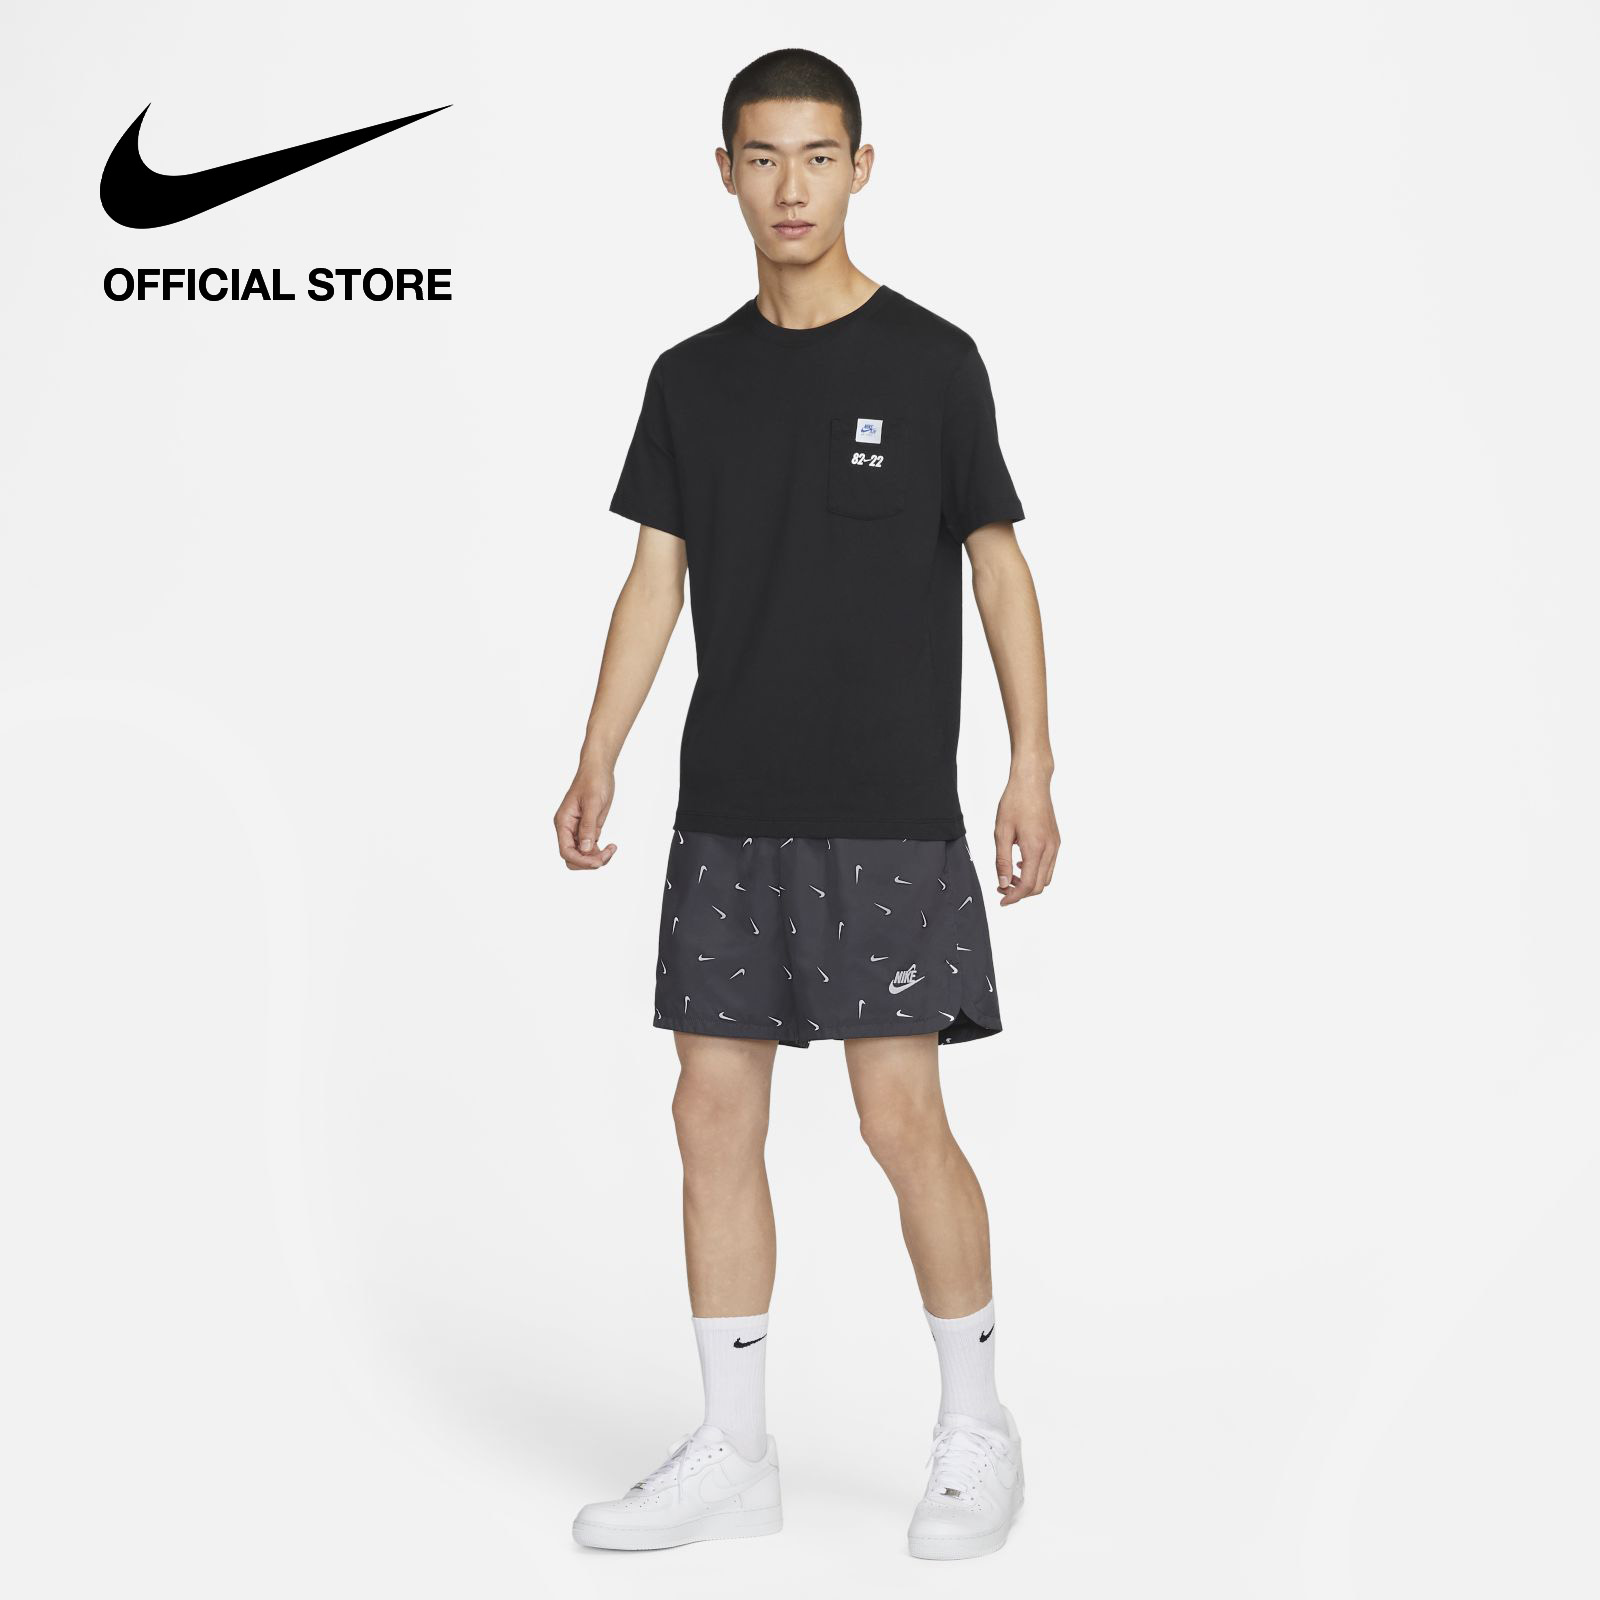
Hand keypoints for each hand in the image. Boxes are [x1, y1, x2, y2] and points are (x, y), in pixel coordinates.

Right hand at [554, 763, 617, 869]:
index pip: (566, 851)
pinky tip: (611, 847)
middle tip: (607, 854)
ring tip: (612, 849)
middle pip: (572, 857)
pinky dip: (600, 852)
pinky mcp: (587, 829)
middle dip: (589, 861)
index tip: (599, 861)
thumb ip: (588, 826)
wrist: (598, 769)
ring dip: (596, 858)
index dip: (581, 860)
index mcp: (563, 822)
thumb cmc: (594, 781)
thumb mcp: (593, 803)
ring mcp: (577, 830)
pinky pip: (590, 848)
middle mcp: (567, 828)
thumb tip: (584, 849)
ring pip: (582, 855)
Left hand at [994, 777, 1058, 905]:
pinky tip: (1021, 863)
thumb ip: (1002, 861)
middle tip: (1002, 887)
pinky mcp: (1056, 840)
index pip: (1028, 886)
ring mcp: (1056, 845)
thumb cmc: (1015, 802)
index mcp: (1035, 848)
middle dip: (1021, 892)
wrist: (1032, 782)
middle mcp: (1050, 849)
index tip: (1002, 900)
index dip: (1014, 897)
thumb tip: (1003, 883)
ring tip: (1011, 876)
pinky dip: (1036, 871)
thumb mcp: (1001, 832)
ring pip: (1046, 877)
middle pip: (1039, 886)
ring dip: (1029, 883)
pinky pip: (1049, 865)